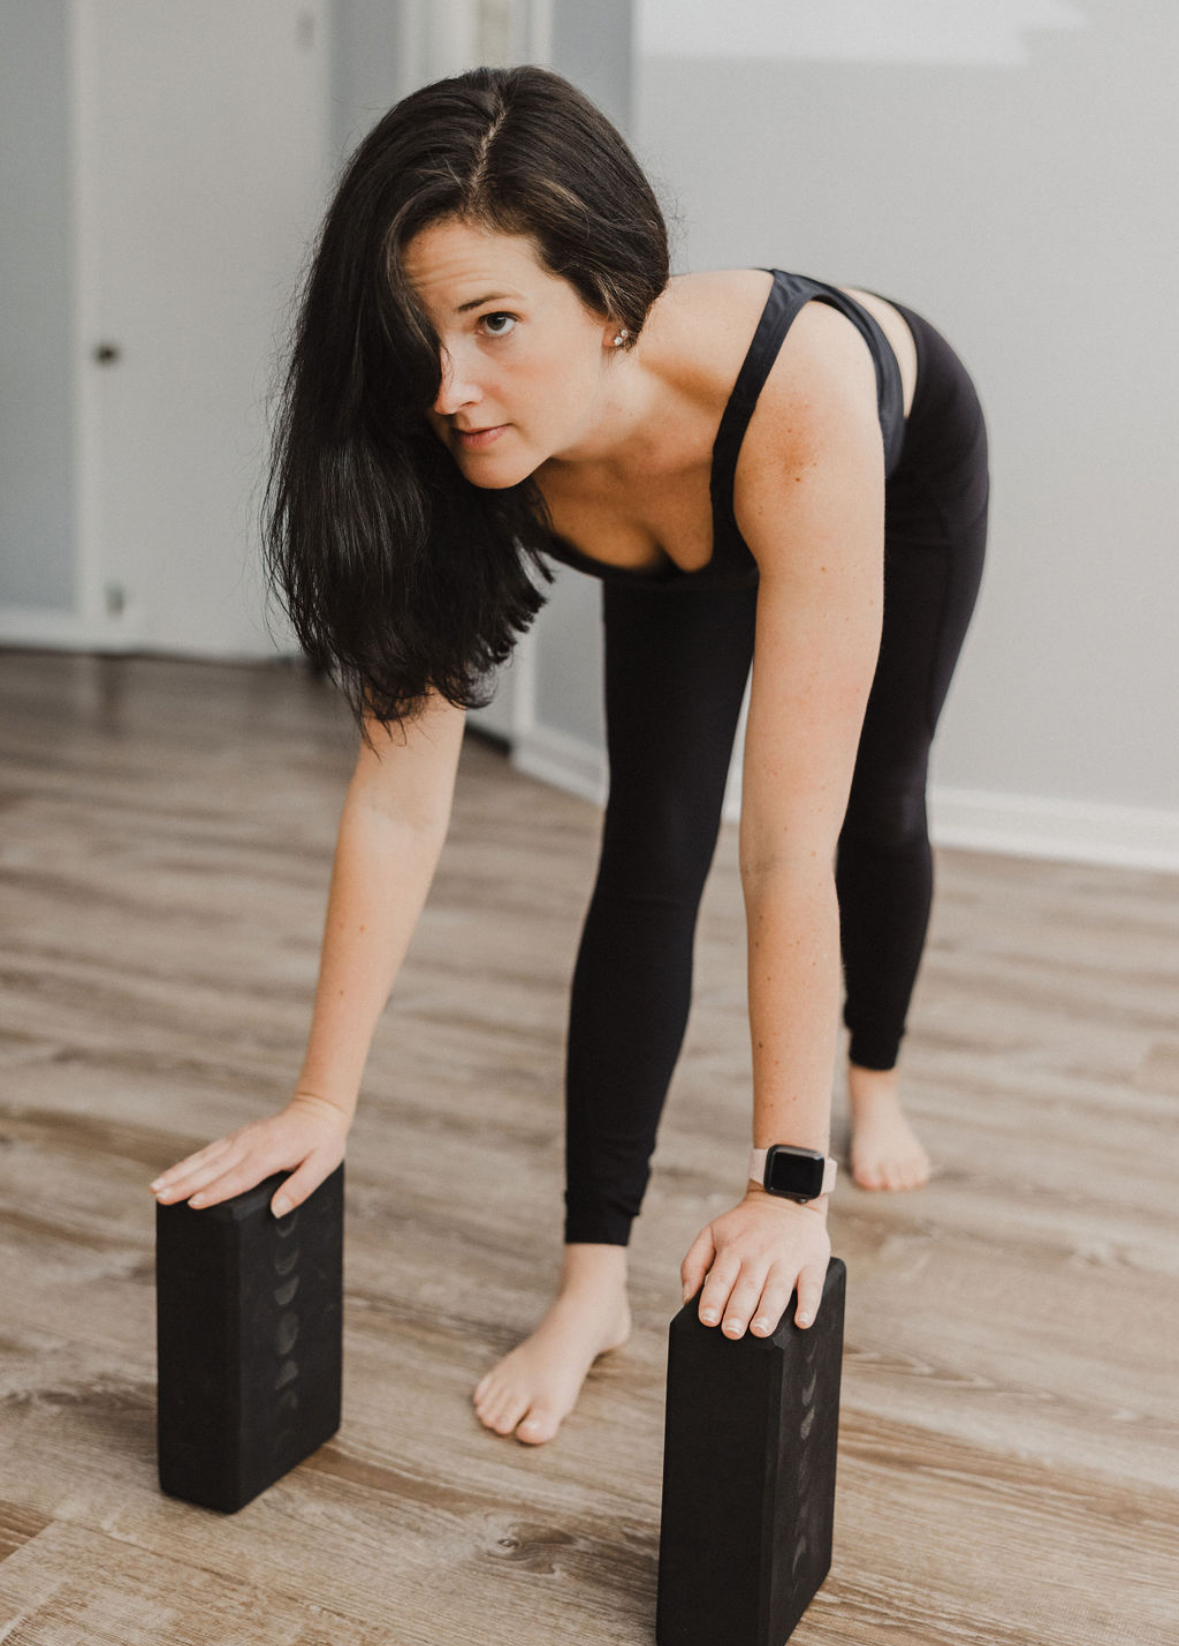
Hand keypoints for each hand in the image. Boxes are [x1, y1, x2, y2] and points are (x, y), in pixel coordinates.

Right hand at [148, 1091, 350, 1218]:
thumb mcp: (322, 1166)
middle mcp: (249, 1145)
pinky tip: (172, 1175)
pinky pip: (208, 1153)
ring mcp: (240, 1140)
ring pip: (204, 1159)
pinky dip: (188, 1164)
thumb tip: (276, 1210)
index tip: (193, 1203)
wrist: (318, 1110)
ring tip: (155, 1189)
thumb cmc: (322, 1142)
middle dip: (184, 1183)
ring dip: (178, 1173)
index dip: (216, 1191)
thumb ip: (300, 1188)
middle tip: (159, 1198)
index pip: (239, 1177)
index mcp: (269, 1154)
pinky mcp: (236, 1139)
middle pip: (213, 1168)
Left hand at [680, 1187, 831, 1336]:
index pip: (720, 1279)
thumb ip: (693, 1264)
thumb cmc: (744, 1226)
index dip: (713, 1300)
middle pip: (748, 1287)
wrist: (785, 1198)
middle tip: (732, 1332)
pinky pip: (812, 1286)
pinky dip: (809, 1305)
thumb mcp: (712, 1233)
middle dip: (739, 1311)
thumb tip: (687, 1299)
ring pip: (777, 1289)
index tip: (707, 1320)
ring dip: (769, 1311)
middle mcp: (759, 1255)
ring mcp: (787, 1259)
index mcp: (733, 1250)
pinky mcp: (812, 1263)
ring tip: (760, 1331)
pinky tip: (803, 1322)